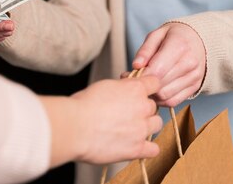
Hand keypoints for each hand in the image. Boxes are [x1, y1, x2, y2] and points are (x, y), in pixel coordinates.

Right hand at [40, 75, 162, 167]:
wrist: (75, 126)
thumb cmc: (83, 105)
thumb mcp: (104, 86)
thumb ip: (121, 87)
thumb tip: (125, 89)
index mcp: (135, 89)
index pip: (155, 83)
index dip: (148, 87)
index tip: (140, 92)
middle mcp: (142, 107)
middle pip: (153, 106)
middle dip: (143, 109)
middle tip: (127, 113)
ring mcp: (142, 129)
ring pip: (157, 124)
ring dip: (147, 126)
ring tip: (131, 129)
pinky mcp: (137, 149)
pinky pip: (154, 149)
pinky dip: (148, 148)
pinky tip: (136, 145)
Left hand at [126, 23, 205, 106]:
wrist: (199, 39)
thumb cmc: (174, 36)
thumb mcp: (157, 35)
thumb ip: (145, 50)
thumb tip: (136, 66)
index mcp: (179, 46)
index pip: (157, 69)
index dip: (141, 76)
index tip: (130, 75)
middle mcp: (190, 63)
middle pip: (161, 84)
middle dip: (144, 85)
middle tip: (133, 80)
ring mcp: (194, 76)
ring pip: (166, 96)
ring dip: (151, 94)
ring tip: (144, 85)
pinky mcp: (195, 87)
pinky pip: (173, 101)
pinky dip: (160, 100)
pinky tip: (154, 91)